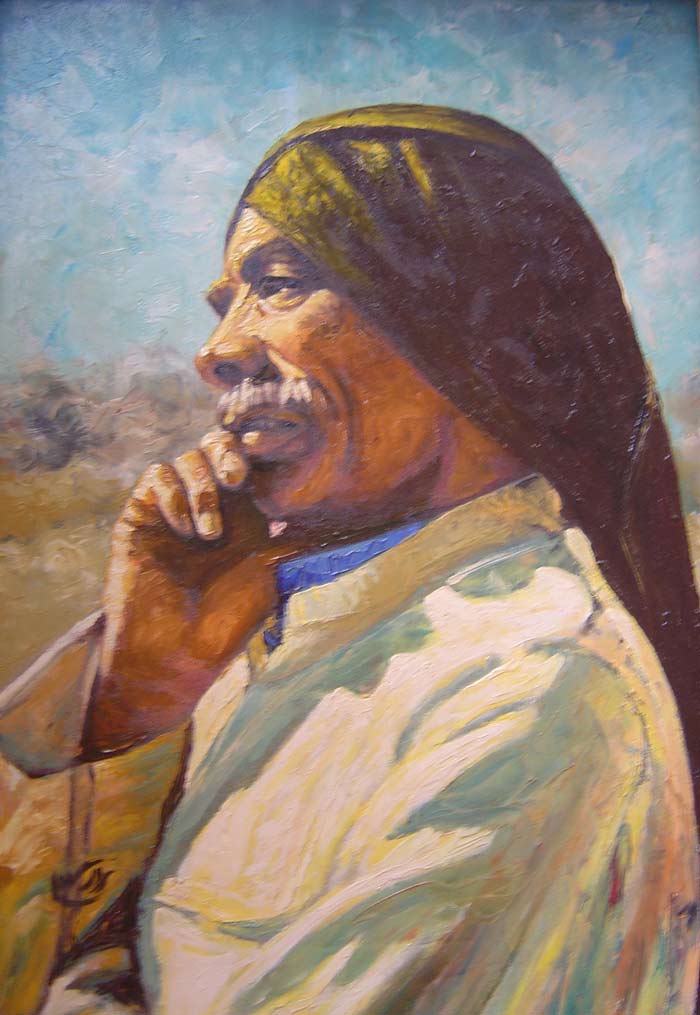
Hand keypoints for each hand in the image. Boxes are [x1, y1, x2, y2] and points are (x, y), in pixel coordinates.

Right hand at [85, 430, 288, 755]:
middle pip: (218, 445)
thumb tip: (369, 526)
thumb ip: (307, 542)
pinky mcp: (141, 515)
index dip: (263, 449)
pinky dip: (173, 494)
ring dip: (202, 488)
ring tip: (209, 534)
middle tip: (239, 478)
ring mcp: (174, 507)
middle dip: (229, 452)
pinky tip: (184, 530)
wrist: (176, 655)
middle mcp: (210, 503)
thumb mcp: (277, 574)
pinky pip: (156, 478)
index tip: (277, 455)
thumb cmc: (228, 623)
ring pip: (188, 458)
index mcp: (244, 512)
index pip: (253, 460)